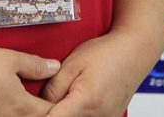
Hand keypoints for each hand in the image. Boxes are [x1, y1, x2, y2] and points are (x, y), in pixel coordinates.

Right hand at [0, 45, 60, 116]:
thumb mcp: (8, 58)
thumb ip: (34, 65)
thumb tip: (55, 67)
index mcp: (22, 107)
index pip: (50, 112)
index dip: (57, 103)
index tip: (58, 96)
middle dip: (41, 112)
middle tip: (39, 100)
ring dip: (22, 114)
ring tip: (18, 102)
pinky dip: (4, 115)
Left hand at [39, 30, 154, 115]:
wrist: (134, 52)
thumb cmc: (105, 53)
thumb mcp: (73, 63)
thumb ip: (54, 86)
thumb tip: (39, 103)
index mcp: (86, 101)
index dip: (41, 115)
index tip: (29, 111)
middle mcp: (98, 116)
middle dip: (52, 112)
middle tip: (44, 98)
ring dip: (65, 112)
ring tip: (63, 95)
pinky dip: (77, 112)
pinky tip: (74, 98)